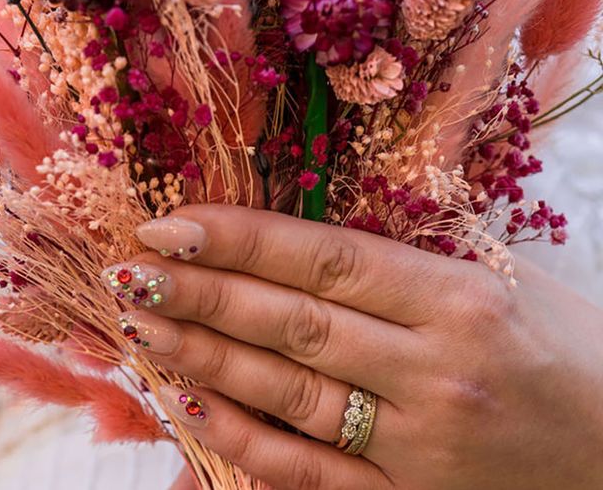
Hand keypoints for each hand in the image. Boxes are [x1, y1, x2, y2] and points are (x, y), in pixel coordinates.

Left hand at [103, 206, 602, 489]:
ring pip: (287, 394)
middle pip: (291, 323)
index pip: (324, 259)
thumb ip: (405, 260)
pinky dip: (245, 440)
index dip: (240, 239)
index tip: (172, 224)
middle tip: (132, 271)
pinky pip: (310, 472)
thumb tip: (298, 238)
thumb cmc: (570, 349)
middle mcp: (434, 369)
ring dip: (205, 358)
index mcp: (459, 299)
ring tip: (143, 326)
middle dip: (201, 294)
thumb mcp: (502, 280)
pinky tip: (190, 405)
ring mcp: (419, 443)